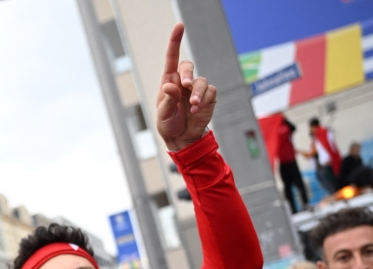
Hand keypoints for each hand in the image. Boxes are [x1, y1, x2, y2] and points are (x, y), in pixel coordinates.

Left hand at [156, 23, 216, 150]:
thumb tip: (170, 85)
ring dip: (197, 93)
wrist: (182, 138)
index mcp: (169, 81)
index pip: (172, 58)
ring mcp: (196, 89)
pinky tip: (197, 109)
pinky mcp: (208, 97)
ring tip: (192, 105)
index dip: (175, 41)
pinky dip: (203, 100)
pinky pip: (209, 92)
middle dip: (188, 73)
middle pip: (188, 66)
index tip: (179, 26)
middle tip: (186, 85)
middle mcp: (183, 82)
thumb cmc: (168, 123)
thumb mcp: (164, 113)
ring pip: (201, 81)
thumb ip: (168, 99)